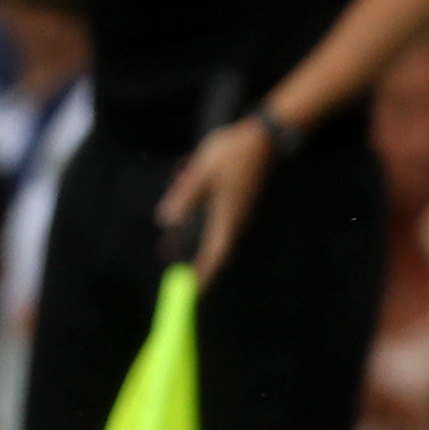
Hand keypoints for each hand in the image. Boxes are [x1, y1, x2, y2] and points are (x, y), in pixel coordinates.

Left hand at [156, 122, 274, 285]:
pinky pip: (213, 214)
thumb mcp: (201, 174)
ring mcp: (236, 210)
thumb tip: (166, 220)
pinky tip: (184, 192)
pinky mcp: (235, 200)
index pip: (215, 255)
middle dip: (189, 249)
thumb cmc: (232, 155)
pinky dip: (198, 212)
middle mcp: (234, 219)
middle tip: (167, 251)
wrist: (262, 138)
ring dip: (191, 228)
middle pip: (210, 245)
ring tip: (172, 223)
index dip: (203, 274)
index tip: (190, 291)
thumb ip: (184, 197)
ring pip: (209, 228)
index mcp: (226, 218)